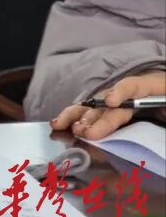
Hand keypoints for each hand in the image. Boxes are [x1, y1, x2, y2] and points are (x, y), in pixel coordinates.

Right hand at [51, 70, 165, 140]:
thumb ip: (164, 123)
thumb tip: (149, 115)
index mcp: (158, 87)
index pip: (136, 85)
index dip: (122, 91)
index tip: (111, 102)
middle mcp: (138, 94)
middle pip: (112, 101)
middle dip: (96, 116)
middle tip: (84, 131)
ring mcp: (127, 103)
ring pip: (98, 106)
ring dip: (79, 116)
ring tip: (61, 125)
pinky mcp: (123, 114)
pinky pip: (98, 114)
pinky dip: (80, 119)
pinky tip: (64, 124)